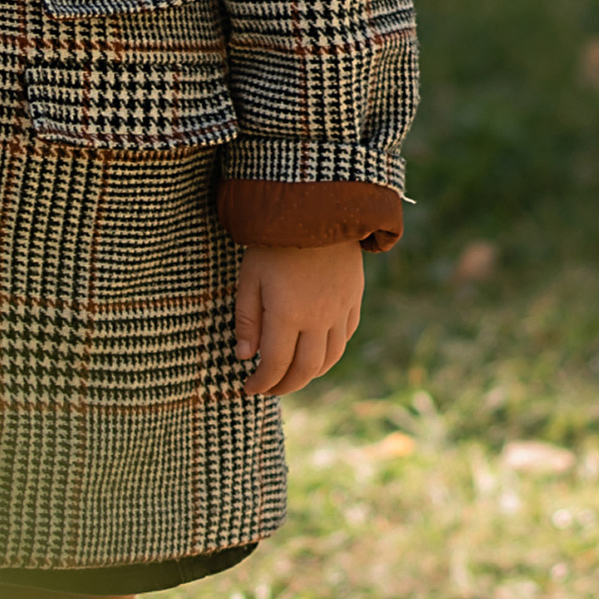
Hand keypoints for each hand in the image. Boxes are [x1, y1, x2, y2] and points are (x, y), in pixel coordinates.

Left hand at [235, 240, 365, 397]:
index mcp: (287, 314)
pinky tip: (316, 352)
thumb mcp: (249, 278)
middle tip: (269, 389)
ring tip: (292, 376)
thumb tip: (245, 357)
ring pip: (330, 358)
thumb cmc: (274, 241)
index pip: (275, 365)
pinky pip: (345, 336)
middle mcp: (318, 318)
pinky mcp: (353, 299)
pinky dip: (330, 352)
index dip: (261, 382)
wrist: (319, 209)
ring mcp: (340, 310)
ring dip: (310, 374)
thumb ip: (247, 320)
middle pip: (305, 370)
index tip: (248, 388)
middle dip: (285, 386)